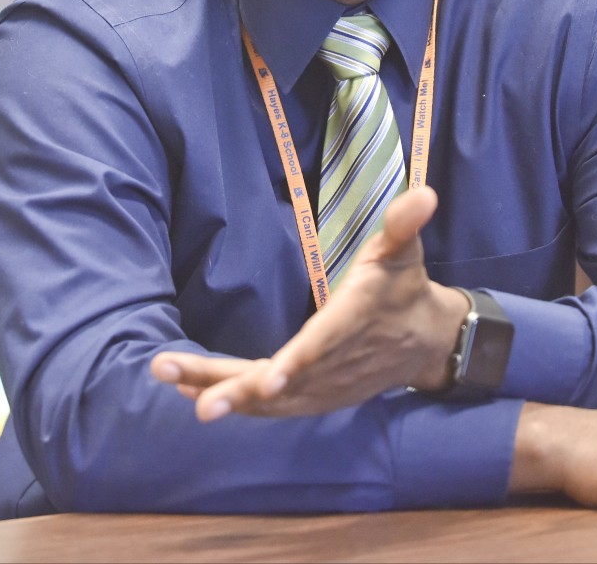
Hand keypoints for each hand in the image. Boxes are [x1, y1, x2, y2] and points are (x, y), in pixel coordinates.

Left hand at [151, 186, 469, 419]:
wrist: (424, 342)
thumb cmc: (404, 286)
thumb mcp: (406, 250)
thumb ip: (405, 223)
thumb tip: (423, 192)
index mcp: (354, 321)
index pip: (325, 344)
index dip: (298, 363)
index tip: (269, 380)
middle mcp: (335, 362)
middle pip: (283, 381)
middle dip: (237, 389)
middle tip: (196, 401)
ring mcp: (324, 386)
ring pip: (270, 398)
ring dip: (223, 391)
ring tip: (172, 376)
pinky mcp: (315, 397)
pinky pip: (272, 406)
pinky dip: (236, 399)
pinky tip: (194, 390)